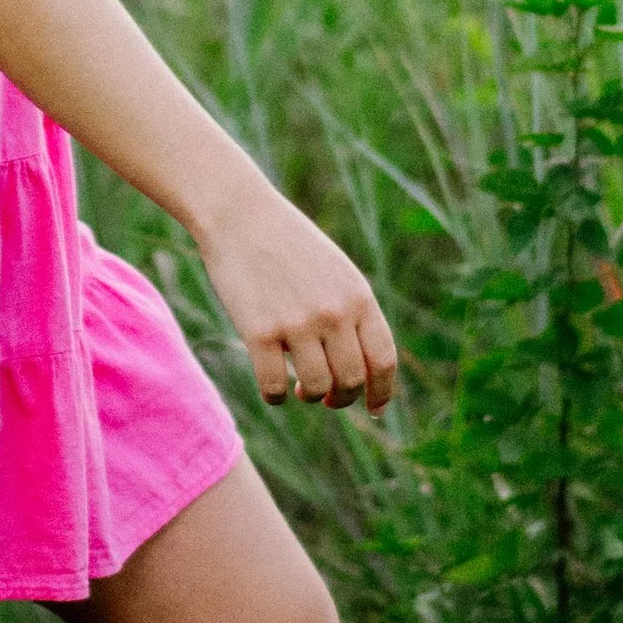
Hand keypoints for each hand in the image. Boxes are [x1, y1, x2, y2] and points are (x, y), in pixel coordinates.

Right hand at [198, 176, 397, 412]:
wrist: (239, 214)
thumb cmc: (286, 243)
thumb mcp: (334, 271)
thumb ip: (351, 312)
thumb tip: (361, 368)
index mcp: (358, 296)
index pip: (383, 359)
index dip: (381, 392)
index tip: (373, 408)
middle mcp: (333, 312)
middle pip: (352, 380)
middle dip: (342, 398)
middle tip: (328, 398)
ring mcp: (297, 323)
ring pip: (317, 388)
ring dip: (311, 396)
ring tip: (300, 388)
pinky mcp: (259, 332)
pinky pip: (275, 387)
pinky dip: (277, 397)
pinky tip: (275, 389)